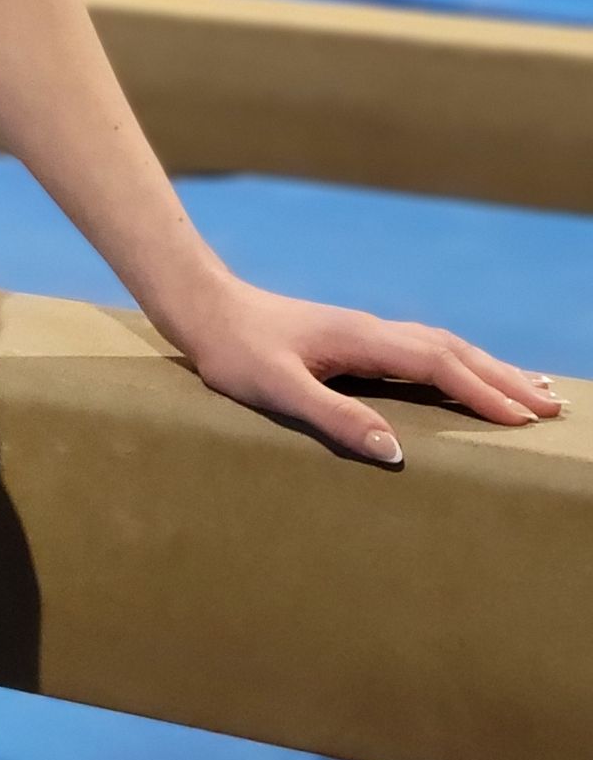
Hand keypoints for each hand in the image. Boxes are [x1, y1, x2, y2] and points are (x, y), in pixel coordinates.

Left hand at [173, 275, 567, 464]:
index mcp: (362, 340)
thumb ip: (334, 417)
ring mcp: (366, 331)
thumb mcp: (277, 391)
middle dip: (504, 378)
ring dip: (488, 368)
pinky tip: (465, 374)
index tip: (525, 418)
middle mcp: (373, 329)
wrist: (206, 309)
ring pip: (443, 346)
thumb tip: (394, 451)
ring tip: (532, 389)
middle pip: (453, 351)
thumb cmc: (235, 353)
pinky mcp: (356, 339)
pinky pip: (424, 349)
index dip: (482, 392)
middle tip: (554, 405)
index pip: (438, 365)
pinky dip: (459, 362)